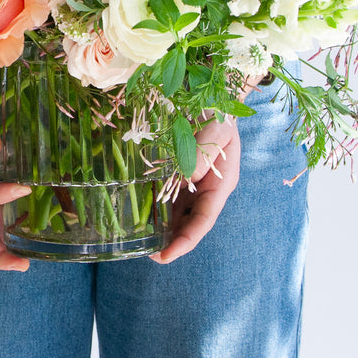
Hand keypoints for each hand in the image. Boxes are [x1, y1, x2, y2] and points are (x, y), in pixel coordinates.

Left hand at [151, 117, 240, 263]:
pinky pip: (165, 194)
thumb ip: (204, 155)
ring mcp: (192, 184)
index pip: (203, 221)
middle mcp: (205, 191)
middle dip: (170, 240)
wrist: (213, 101)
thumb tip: (186, 179)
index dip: (185, 241)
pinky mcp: (178, 174)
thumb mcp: (217, 131)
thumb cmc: (220, 115)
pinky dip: (154, 204)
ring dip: (161, 226)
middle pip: (188, 223)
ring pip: (176, 212)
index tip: (165, 255)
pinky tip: (138, 209)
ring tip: (139, 237)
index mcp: (220, 186)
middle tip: (146, 251)